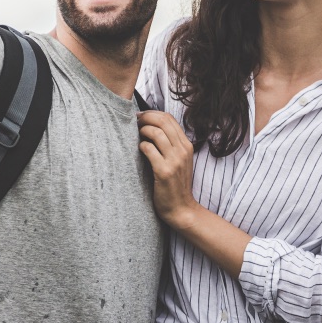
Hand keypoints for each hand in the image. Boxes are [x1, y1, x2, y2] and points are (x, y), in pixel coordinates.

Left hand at [138, 110, 199, 229]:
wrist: (181, 209)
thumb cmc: (175, 184)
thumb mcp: (179, 161)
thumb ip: (170, 144)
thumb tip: (151, 126)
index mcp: (186, 145)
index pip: (169, 118)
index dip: (152, 114)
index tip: (141, 117)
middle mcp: (182, 150)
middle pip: (162, 121)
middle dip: (145, 118)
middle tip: (135, 122)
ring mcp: (174, 161)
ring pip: (156, 133)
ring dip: (142, 130)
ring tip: (136, 136)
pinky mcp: (164, 171)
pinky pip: (149, 149)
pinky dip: (141, 146)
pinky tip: (139, 150)